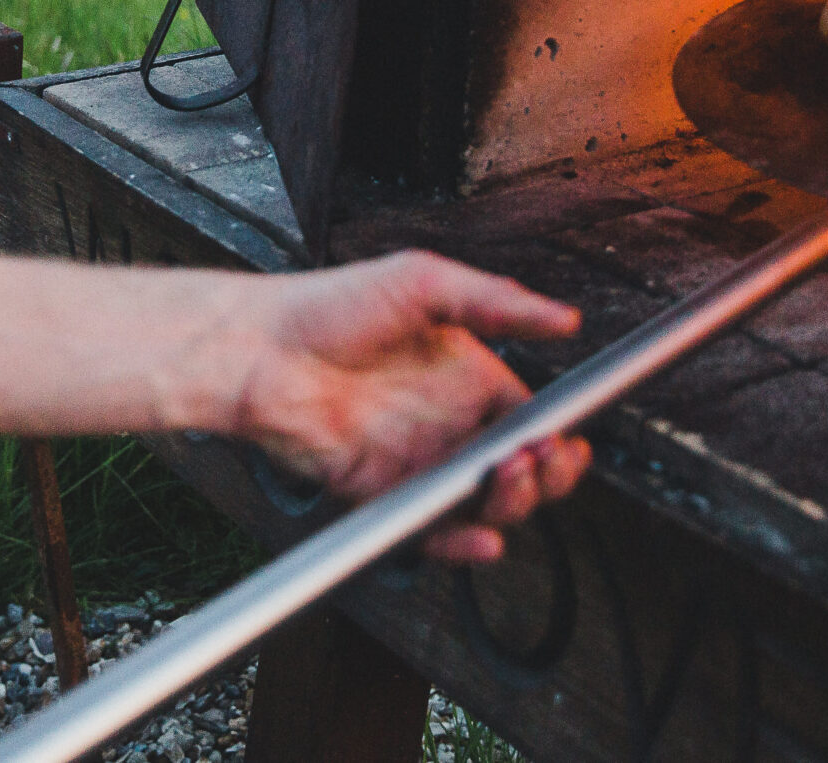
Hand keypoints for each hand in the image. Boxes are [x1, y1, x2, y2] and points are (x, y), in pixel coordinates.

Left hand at [225, 251, 592, 563]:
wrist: (259, 347)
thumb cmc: (331, 305)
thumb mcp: (423, 282)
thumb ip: (496, 302)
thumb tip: (565, 318)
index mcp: (466, 377)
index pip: (531, 419)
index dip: (556, 438)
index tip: (568, 440)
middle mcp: (448, 424)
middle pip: (519, 470)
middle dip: (545, 475)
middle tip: (539, 459)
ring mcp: (417, 462)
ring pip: (483, 504)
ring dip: (510, 503)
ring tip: (506, 475)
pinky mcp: (381, 494)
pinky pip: (429, 530)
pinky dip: (460, 544)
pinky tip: (482, 537)